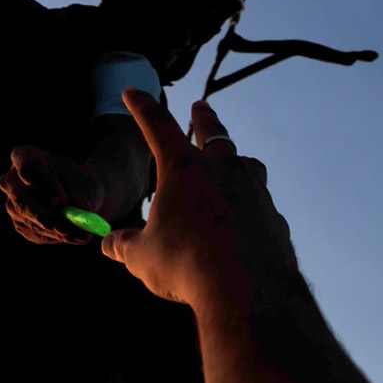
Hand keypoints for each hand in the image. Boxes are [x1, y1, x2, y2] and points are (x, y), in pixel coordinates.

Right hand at [0, 145, 104, 243]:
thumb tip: (75, 209)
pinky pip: (37, 234)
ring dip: (58, 230)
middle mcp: (11, 180)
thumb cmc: (80, 183)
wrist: (78, 197)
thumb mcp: (86, 184)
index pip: (28, 169)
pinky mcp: (19, 223)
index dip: (44, 186)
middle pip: (21, 199)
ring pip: (31, 221)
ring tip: (83, 231)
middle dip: (46, 216)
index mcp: (25, 156)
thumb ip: (81, 196)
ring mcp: (12, 204)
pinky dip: (57, 236)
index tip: (63, 202)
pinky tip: (73, 231)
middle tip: (67, 228)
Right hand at [102, 89, 296, 314]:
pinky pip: (260, 203)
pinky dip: (249, 204)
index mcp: (183, 169)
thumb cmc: (186, 265)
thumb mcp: (142, 257)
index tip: (132, 92)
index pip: (157, 126)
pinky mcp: (273, 217)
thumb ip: (125, 245)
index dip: (142, 107)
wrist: (248, 290)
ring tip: (233, 161)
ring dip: (236, 160)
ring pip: (245, 164)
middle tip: (201, 107)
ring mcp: (253, 191)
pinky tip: (243, 220)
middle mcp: (221, 170)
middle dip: (203, 117)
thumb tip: (109, 244)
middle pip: (212, 132)